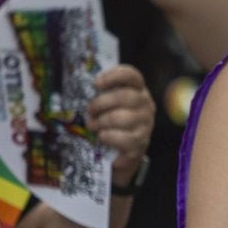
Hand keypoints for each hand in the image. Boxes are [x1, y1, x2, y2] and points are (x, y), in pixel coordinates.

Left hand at [88, 65, 155, 183]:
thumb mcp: (109, 104)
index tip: (96, 84)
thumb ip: (102, 94)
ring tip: (92, 125)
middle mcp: (146, 105)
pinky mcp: (141, 143)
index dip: (114, 76)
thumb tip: (81, 87)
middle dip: (101, 103)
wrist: (120, 152)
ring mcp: (146, 124)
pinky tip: (101, 137)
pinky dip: (108, 137)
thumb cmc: (111, 122)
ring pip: (123, 118)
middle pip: (125, 97)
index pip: (132, 76)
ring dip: (102, 122)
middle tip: (89, 110)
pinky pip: (124, 138)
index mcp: (138, 90)